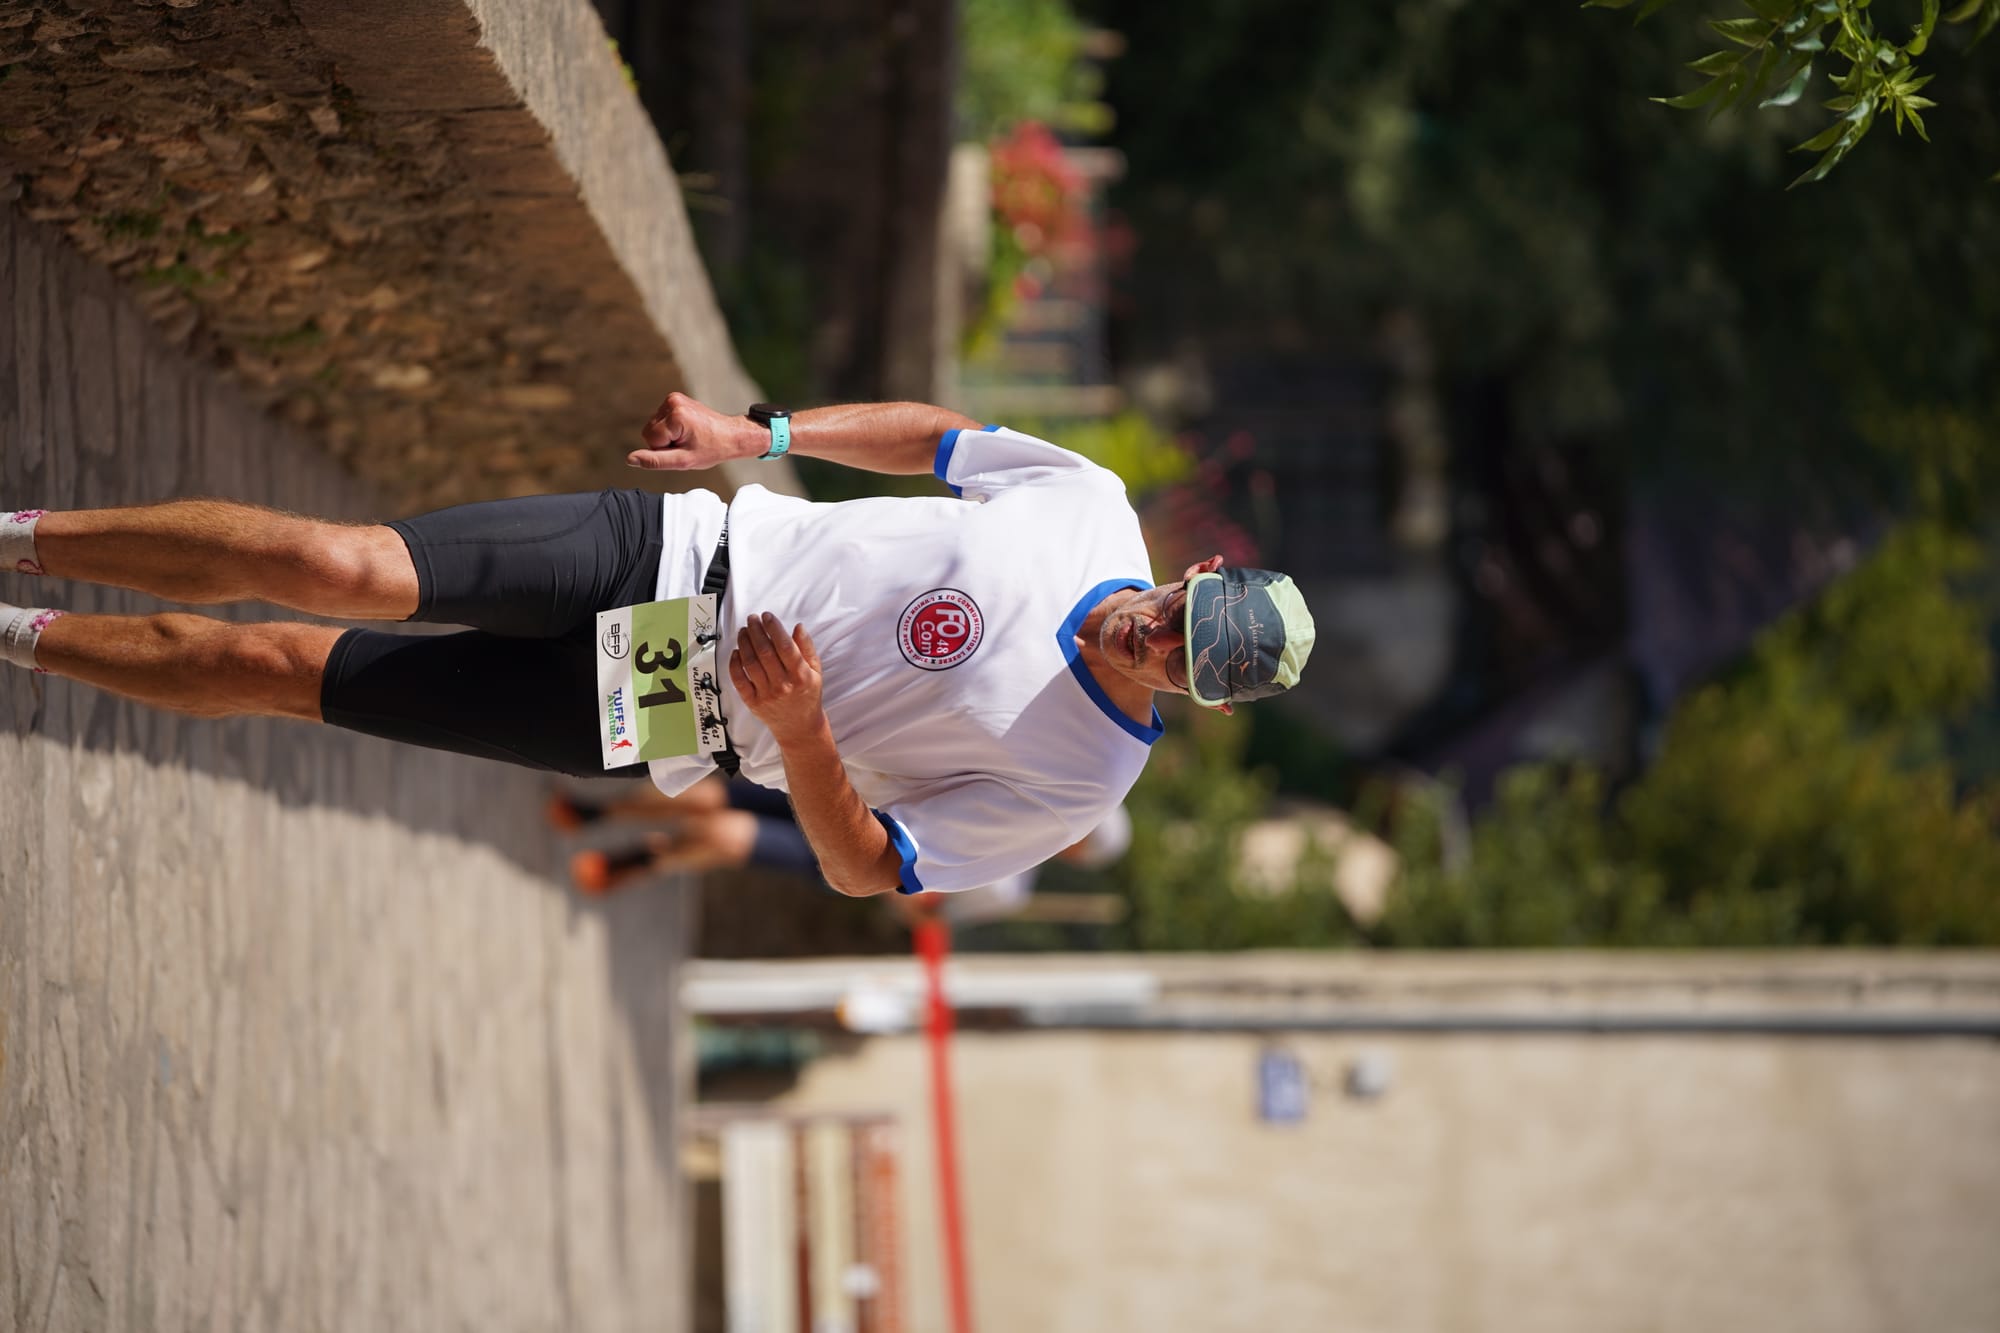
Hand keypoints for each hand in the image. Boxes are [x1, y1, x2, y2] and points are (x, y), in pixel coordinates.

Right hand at [629, 392, 759, 470]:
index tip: (684, 448)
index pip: (649, 439)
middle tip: (687, 444)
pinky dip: (671, 428)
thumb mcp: (683, 461)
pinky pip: (661, 420)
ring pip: (654, 426)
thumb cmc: (712, 449)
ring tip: (689, 437)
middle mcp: (672, 401)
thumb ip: (655, 461)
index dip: (664, 449)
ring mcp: (674, 398)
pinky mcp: (675, 398)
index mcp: (675, 415)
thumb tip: (630, 459)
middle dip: (665, 442)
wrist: (731, 435)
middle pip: (649, 431)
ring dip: (668, 436)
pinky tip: (687, 430)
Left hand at [728, 612, 825, 743]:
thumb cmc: (808, 696)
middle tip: (752, 619)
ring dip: (744, 643)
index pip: (785, 646)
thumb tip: (798, 626)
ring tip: (744, 631)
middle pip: (765, 652)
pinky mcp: (753, 702)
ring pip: (750, 663)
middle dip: (756, 631)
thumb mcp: (816, 672)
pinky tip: (736, 652)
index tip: (767, 616)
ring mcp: (766, 694)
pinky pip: (739, 680)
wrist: (800, 727)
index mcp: (801, 676)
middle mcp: (783, 685)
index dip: (774, 628)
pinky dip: (735, 664)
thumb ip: (807, 648)